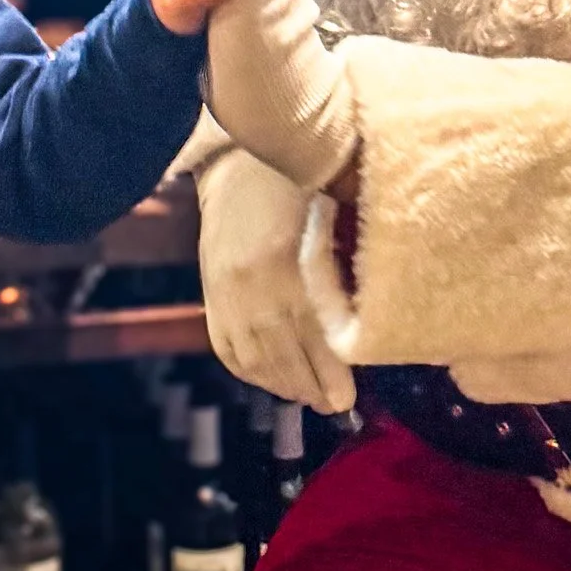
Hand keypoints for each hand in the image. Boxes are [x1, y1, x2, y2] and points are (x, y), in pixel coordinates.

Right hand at [197, 141, 354, 413]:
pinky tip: (271, 380)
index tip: (348, 397)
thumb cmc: (296, 183)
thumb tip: (361, 325)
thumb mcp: (326, 218)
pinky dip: (250, 371)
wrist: (236, 164)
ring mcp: (223, 291)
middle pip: (280, 353)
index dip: (327, 370)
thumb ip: (339, 268)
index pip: (308, 332)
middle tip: (335, 406)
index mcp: (281, 262)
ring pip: (252, 357)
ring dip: (281, 385)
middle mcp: (248, 283)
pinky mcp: (209, 294)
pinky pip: (227, 347)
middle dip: (309, 387)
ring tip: (307, 397)